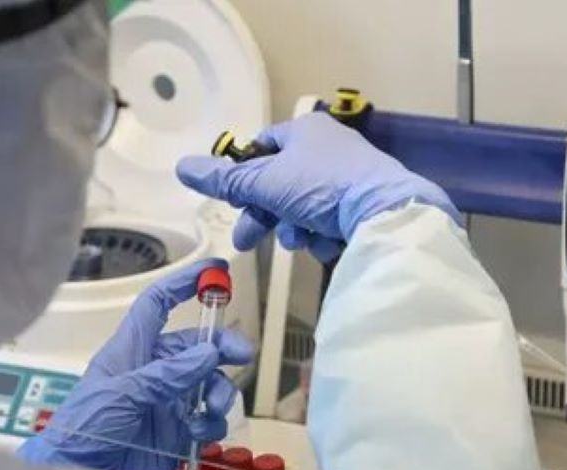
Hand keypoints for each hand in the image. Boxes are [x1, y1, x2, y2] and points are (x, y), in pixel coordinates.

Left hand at [17, 259, 252, 469]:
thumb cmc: (84, 428)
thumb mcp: (122, 395)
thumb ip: (166, 375)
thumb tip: (208, 353)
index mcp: (131, 350)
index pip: (158, 304)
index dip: (184, 283)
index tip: (215, 270)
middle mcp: (153, 370)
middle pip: (196, 345)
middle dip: (221, 347)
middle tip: (242, 354)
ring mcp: (167, 401)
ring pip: (209, 383)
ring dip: (219, 392)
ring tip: (212, 410)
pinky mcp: (177, 432)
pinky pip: (208, 419)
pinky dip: (211, 424)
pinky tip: (198, 434)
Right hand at [177, 112, 461, 261]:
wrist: (384, 213)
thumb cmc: (320, 187)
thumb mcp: (265, 183)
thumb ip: (223, 180)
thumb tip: (182, 166)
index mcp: (304, 130)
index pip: (261, 149)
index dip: (243, 177)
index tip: (235, 202)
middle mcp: (327, 147)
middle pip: (279, 184)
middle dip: (264, 216)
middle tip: (246, 242)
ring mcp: (348, 176)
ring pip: (302, 207)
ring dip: (293, 228)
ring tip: (301, 240)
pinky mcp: (363, 204)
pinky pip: (328, 220)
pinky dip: (322, 234)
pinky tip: (328, 242)